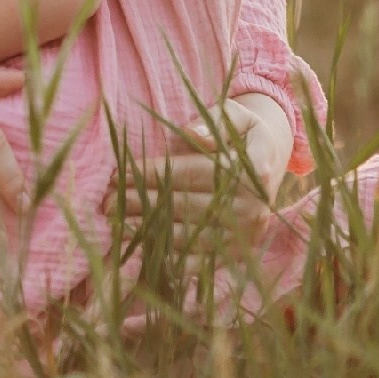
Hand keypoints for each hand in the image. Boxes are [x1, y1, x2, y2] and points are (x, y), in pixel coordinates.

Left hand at [110, 94, 293, 250]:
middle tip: (105, 203)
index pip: (192, 172)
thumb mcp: (237, 115)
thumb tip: (194, 135)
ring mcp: (248, 232)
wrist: (274, 158)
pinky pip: (203, 261)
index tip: (119, 174)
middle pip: (187, 206)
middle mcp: (252, 205)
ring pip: (191, 236)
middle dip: (142, 204)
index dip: (154, 174)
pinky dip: (173, 262)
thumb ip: (213, 121)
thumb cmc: (244, 133)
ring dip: (150, 233)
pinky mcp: (240, 251)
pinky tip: (143, 254)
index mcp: (251, 169)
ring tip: (116, 225)